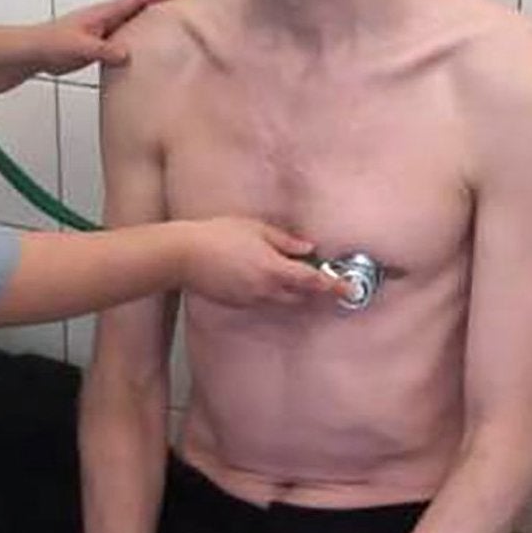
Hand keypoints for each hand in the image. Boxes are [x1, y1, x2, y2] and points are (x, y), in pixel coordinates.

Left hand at [30, 0, 178, 75]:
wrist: (34, 52)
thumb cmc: (53, 43)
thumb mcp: (81, 47)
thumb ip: (104, 51)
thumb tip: (127, 55)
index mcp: (104, 13)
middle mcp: (106, 19)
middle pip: (139, 8)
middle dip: (160, 6)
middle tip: (184, 10)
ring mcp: (103, 32)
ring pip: (133, 25)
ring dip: (150, 25)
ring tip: (172, 31)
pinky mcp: (98, 46)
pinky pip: (125, 42)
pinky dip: (138, 44)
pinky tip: (146, 56)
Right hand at [181, 220, 345, 307]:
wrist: (183, 256)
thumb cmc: (217, 236)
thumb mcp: (256, 229)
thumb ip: (285, 241)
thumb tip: (308, 248)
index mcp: (274, 270)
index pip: (313, 282)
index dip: (333, 285)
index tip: (348, 289)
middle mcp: (266, 290)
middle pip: (301, 296)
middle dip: (315, 289)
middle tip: (326, 279)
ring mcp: (251, 299)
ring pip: (283, 300)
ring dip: (293, 292)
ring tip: (292, 274)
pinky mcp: (238, 303)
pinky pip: (263, 300)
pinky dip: (272, 292)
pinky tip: (264, 277)